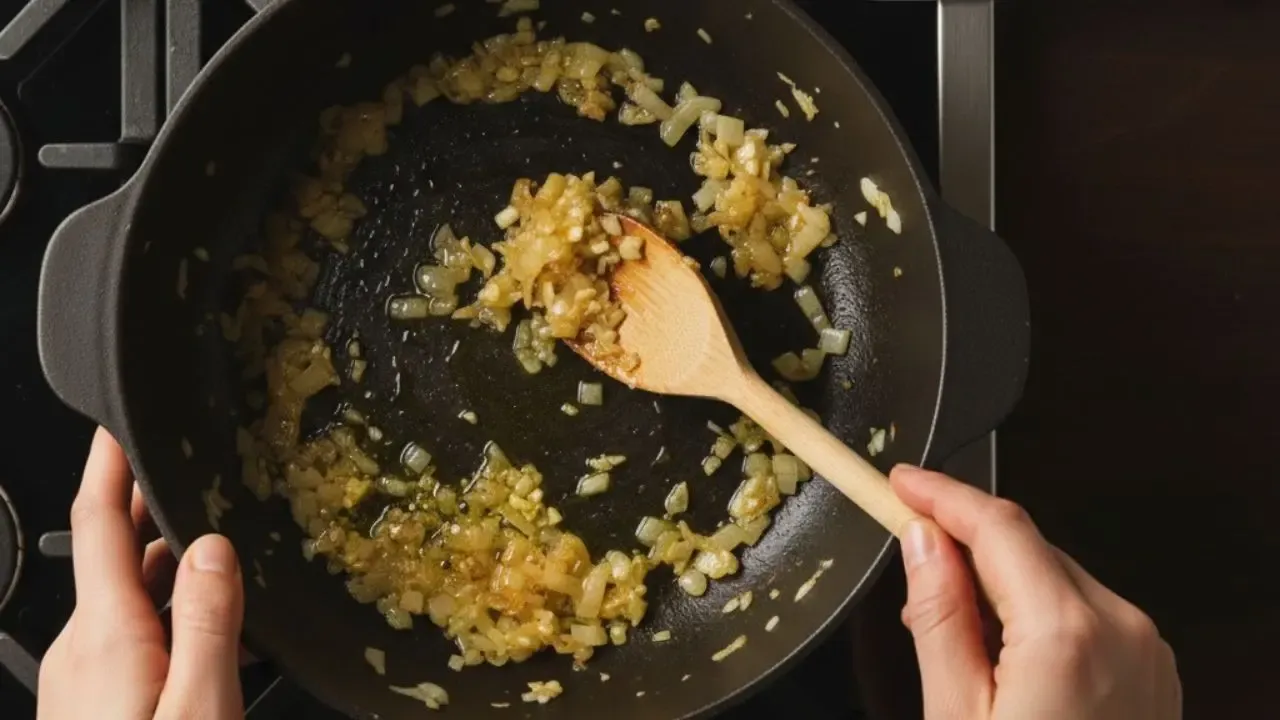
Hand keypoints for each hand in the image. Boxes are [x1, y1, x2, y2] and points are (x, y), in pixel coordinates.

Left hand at [38, 428, 245, 719]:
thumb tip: (213, 549)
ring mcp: (81, 677)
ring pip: (130, 601)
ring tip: (238, 570)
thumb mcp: (200, 707)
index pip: (97, 523)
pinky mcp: (91, 702)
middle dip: (160, 513)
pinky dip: (172, 621)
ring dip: (177, 576)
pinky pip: (132, 640)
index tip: (119, 422)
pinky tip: (218, 642)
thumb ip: (209, 625)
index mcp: (106, 636)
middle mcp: (81, 649)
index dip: (107, 464)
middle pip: (118, 557)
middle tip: (206, 479)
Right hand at [890, 465, 1181, 719]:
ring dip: (1002, 581)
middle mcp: (1121, 627)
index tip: (900, 482)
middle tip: (909, 573)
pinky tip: (1007, 656)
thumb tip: (922, 542)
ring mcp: (1147, 649)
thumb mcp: (955, 715)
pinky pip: (1088, 612)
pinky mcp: (1155, 669)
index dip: (941, 494)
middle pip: (1028, 547)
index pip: (997, 525)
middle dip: (965, 544)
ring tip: (956, 639)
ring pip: (1057, 577)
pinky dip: (1040, 612)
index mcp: (1066, 634)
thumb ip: (939, 617)